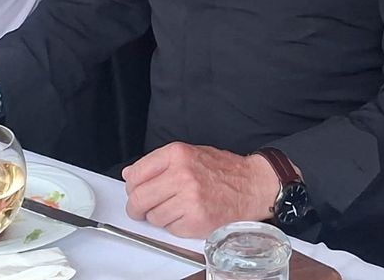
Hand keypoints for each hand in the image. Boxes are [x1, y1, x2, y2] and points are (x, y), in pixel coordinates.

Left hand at [122, 143, 278, 237]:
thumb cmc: (224, 170)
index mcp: (178, 154)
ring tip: (176, 208)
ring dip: (159, 217)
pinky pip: (170, 229)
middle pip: (139, 198)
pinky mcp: (196, 221)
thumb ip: (159, 163)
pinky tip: (188, 215)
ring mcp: (189, 199)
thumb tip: (130, 174)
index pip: (136, 174)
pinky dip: (175, 226)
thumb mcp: (191, 154)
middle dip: (136, 207)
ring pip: (153, 216)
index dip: (132, 186)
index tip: (135, 191)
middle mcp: (182, 175)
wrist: (253, 186)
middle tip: (141, 209)